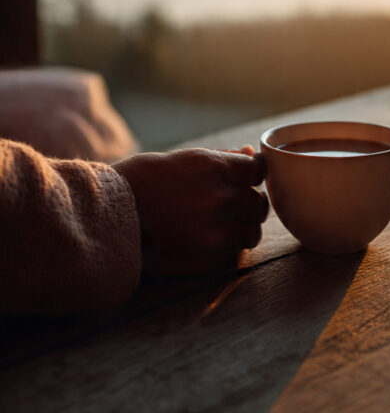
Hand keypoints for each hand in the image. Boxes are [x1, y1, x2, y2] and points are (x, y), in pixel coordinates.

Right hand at [114, 146, 267, 276]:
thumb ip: (220, 158)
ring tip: (221, 227)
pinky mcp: (207, 258)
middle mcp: (219, 198)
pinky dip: (226, 250)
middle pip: (258, 203)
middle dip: (249, 204)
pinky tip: (207, 242)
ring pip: (252, 232)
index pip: (259, 169)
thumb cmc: (139, 183)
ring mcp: (215, 230)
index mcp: (213, 167)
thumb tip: (249, 154)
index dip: (253, 175)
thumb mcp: (180, 159)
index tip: (245, 180)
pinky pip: (234, 254)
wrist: (108, 220)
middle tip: (232, 207)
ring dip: (242, 230)